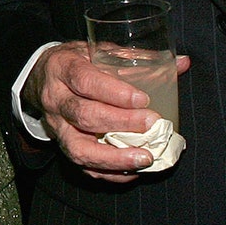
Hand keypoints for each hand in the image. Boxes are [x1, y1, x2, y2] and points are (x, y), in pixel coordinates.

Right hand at [23, 43, 191, 183]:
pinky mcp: (62, 145)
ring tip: (145, 158)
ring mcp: (56, 127)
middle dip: (120, 123)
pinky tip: (132, 171)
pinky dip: (109, 172)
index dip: (113, 92)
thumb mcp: (99, 51)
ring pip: (78, 149)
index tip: (142, 99)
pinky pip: (82, 166)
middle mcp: (55, 99)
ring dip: (113, 158)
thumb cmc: (76, 62)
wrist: (41, 79)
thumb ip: (138, 59)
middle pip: (83, 115)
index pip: (85, 81)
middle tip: (152, 124)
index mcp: (63, 68)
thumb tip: (183, 63)